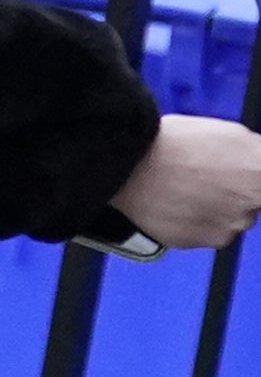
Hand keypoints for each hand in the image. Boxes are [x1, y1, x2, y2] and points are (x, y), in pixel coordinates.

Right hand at [115, 116, 260, 252]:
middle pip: (252, 204)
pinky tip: (174, 202)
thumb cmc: (175, 144)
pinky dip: (191, 221)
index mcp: (260, 176)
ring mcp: (224, 230)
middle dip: (236, 193)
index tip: (238, 173)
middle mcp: (250, 209)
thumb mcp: (232, 133)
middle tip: (207, 175)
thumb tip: (257, 164)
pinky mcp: (196, 243)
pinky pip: (201, 233)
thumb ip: (255, 154)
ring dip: (214, 208)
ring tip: (185, 189)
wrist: (129, 167)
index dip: (250, 176)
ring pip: (228, 220)